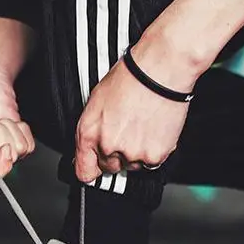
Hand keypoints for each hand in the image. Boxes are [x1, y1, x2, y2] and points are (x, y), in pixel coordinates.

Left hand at [74, 53, 190, 182]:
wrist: (159, 72)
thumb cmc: (131, 78)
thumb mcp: (97, 101)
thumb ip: (92, 130)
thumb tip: (91, 147)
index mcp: (89, 133)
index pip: (84, 171)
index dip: (91, 168)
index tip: (96, 167)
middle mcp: (108, 146)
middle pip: (110, 167)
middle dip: (117, 155)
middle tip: (128, 132)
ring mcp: (131, 153)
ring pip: (133, 165)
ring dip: (137, 152)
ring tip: (143, 126)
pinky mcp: (154, 156)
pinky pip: (152, 163)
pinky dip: (155, 150)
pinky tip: (154, 130)